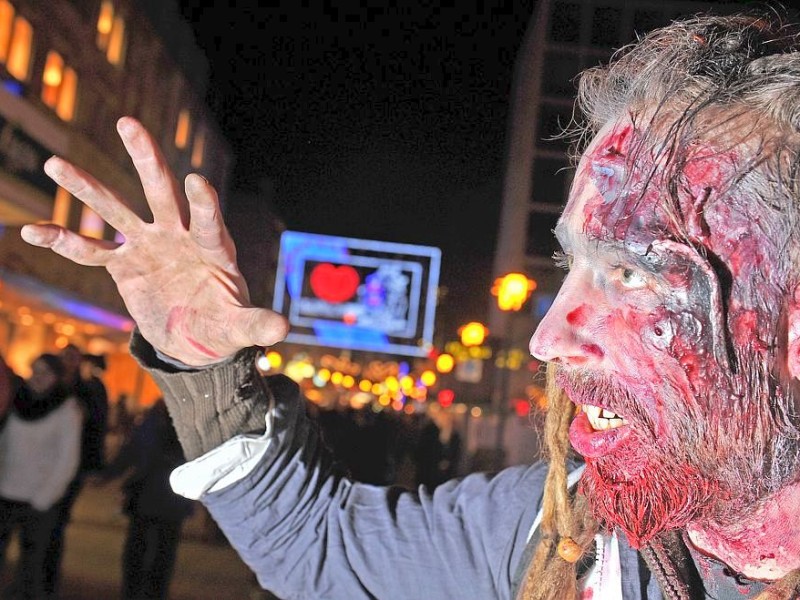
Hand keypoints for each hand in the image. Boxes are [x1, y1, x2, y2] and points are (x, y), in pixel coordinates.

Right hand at [21, 117, 287, 365]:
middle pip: (163, 193)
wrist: (196, 336)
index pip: (209, 220)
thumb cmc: (224, 326)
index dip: (204, 203)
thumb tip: (281, 330)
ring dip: (88, 189)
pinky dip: (64, 242)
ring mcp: (149, 246)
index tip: (198, 181)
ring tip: (55, 164)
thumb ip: (257, 325)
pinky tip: (33, 230)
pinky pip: (91, 251)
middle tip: (129, 124)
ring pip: (117, 211)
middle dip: (147, 159)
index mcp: (214, 248)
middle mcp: (179, 236)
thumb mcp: (240, 327)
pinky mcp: (124, 265)